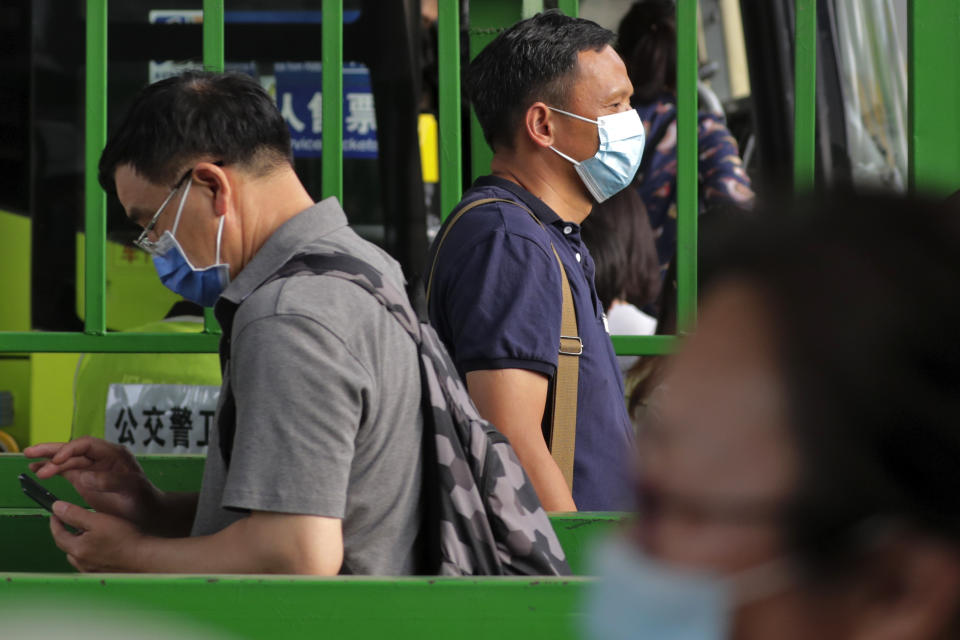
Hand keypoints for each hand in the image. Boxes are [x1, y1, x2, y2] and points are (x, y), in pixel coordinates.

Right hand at [25, 437, 159, 528]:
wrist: (147, 512)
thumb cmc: (143, 498)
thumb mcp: (131, 487)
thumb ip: (109, 481)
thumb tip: (84, 476)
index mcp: (114, 454)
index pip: (87, 444)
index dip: (70, 449)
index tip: (57, 460)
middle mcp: (101, 457)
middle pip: (73, 449)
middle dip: (52, 450)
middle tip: (31, 451)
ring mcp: (92, 468)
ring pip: (67, 460)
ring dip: (48, 461)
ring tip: (29, 461)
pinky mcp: (85, 479)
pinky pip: (66, 470)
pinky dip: (52, 469)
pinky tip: (37, 469)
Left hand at [50, 500, 144, 572]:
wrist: (143, 557)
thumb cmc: (124, 538)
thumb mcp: (99, 520)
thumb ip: (76, 514)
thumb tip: (57, 508)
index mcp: (77, 549)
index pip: (58, 534)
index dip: (55, 522)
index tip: (55, 514)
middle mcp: (81, 562)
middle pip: (67, 546)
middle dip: (68, 533)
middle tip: (75, 522)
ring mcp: (91, 570)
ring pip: (78, 556)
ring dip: (80, 545)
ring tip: (91, 535)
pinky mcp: (102, 574)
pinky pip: (89, 563)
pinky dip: (90, 554)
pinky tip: (103, 548)